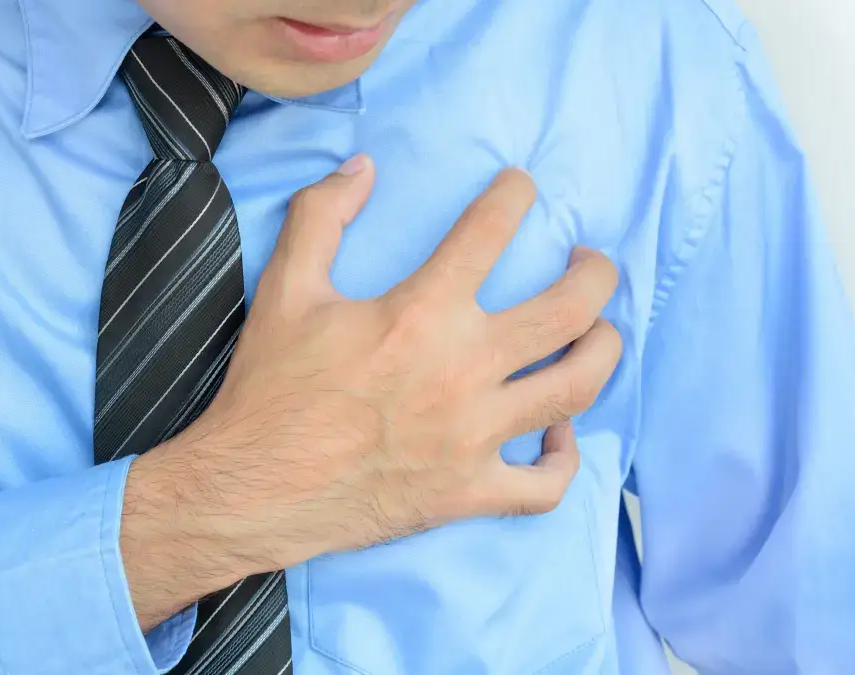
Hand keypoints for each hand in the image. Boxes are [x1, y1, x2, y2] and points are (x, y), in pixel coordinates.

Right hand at [122, 157, 620, 628]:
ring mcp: (473, 437)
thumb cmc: (270, 389)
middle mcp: (463, 371)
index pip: (491, 231)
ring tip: (600, 332)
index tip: (519, 188)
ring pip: (575, 388)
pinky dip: (563, 457)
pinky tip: (558, 432)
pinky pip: (544, 485)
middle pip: (569, 310)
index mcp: (421, 314)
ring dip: (602, 351)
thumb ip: (321, 216)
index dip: (513, 195)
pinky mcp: (469, 492)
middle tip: (589, 259)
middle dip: (596, 273)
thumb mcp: (284, 288)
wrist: (251, 488)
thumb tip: (362, 167)